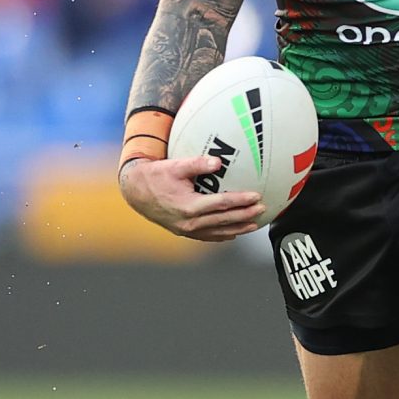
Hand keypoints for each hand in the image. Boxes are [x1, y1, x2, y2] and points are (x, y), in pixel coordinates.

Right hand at [119, 154, 264, 240]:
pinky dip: (222, 234)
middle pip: (224, 220)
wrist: (136, 193)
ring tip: (254, 225)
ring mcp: (187, 230)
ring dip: (238, 228)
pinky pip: (208, 236)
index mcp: (189, 206)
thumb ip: (198, 163)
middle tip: (262, 210)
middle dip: (245, 215)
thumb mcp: (175, 166)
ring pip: (218, 231)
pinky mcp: (184, 232)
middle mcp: (189, 222)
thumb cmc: (156, 176)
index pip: (222, 204)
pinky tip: (233, 232)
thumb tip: (218, 162)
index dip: (241, 201)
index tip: (256, 196)